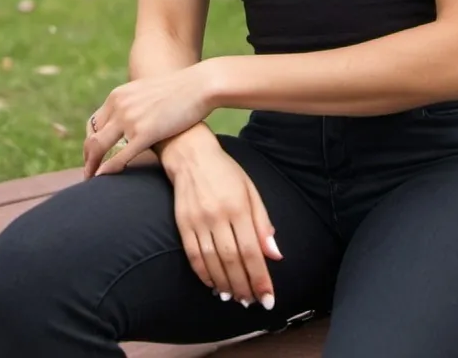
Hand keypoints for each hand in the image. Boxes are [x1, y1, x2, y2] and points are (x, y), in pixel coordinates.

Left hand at [83, 65, 211, 177]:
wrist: (200, 85)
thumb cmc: (182, 91)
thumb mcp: (150, 92)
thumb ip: (136, 104)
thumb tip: (134, 118)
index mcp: (119, 95)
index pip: (94, 123)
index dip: (89, 142)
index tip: (92, 155)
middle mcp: (120, 106)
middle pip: (92, 137)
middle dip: (88, 157)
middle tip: (87, 173)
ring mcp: (130, 119)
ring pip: (100, 147)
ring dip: (92, 166)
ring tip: (91, 180)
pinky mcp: (144, 132)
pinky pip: (119, 156)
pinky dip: (108, 169)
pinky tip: (103, 178)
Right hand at [161, 125, 283, 309]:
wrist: (191, 154)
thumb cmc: (226, 172)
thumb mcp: (251, 190)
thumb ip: (262, 223)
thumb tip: (275, 254)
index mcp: (239, 206)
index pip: (252, 250)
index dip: (260, 278)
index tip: (268, 298)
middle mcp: (218, 215)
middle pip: (232, 260)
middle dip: (244, 286)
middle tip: (252, 303)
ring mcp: (198, 221)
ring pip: (212, 262)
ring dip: (225, 284)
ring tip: (235, 298)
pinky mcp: (182, 224)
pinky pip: (193, 256)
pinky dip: (204, 274)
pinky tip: (213, 285)